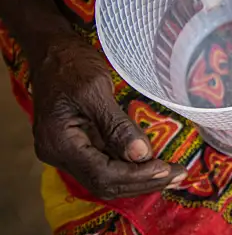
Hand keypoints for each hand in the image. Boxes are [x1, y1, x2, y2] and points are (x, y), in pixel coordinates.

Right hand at [31, 36, 184, 198]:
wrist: (50, 50)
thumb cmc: (71, 64)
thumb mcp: (96, 90)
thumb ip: (117, 125)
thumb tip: (142, 155)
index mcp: (58, 143)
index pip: (102, 174)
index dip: (137, 176)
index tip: (168, 169)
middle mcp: (57, 155)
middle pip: (104, 183)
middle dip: (143, 182)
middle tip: (178, 175)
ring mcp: (65, 152)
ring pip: (105, 179)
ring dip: (139, 179)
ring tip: (172, 175)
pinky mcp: (76, 146)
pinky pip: (104, 165)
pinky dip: (129, 168)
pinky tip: (152, 166)